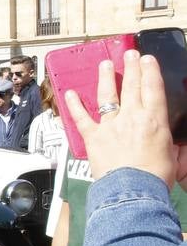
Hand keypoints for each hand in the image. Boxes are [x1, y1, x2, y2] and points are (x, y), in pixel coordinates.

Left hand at [64, 51, 186, 187]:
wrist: (133, 190)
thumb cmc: (155, 176)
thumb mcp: (172, 155)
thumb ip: (171, 143)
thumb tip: (174, 142)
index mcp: (154, 120)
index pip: (153, 88)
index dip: (149, 71)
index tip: (147, 59)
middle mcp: (132, 117)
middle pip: (131, 86)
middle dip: (131, 67)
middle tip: (130, 54)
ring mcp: (111, 125)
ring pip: (107, 95)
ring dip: (105, 77)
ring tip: (105, 64)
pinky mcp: (94, 137)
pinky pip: (82, 118)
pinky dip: (74, 105)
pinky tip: (70, 94)